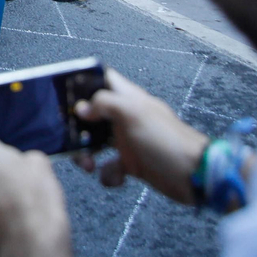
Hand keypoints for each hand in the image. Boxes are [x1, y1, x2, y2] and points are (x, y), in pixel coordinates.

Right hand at [73, 69, 209, 204]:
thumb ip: (106, 103)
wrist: (193, 176)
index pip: (102, 79)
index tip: (63, 95)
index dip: (82, 83)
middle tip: (70, 139)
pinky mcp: (132, 163)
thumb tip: (83, 107)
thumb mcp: (134, 114)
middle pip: (91, 114)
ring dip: (86, 154)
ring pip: (95, 142)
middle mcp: (125, 117)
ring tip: (88, 165)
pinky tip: (118, 177)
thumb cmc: (167, 141)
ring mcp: (128, 140)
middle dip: (77, 127)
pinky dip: (108, 174)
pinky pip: (109, 167)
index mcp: (128, 98)